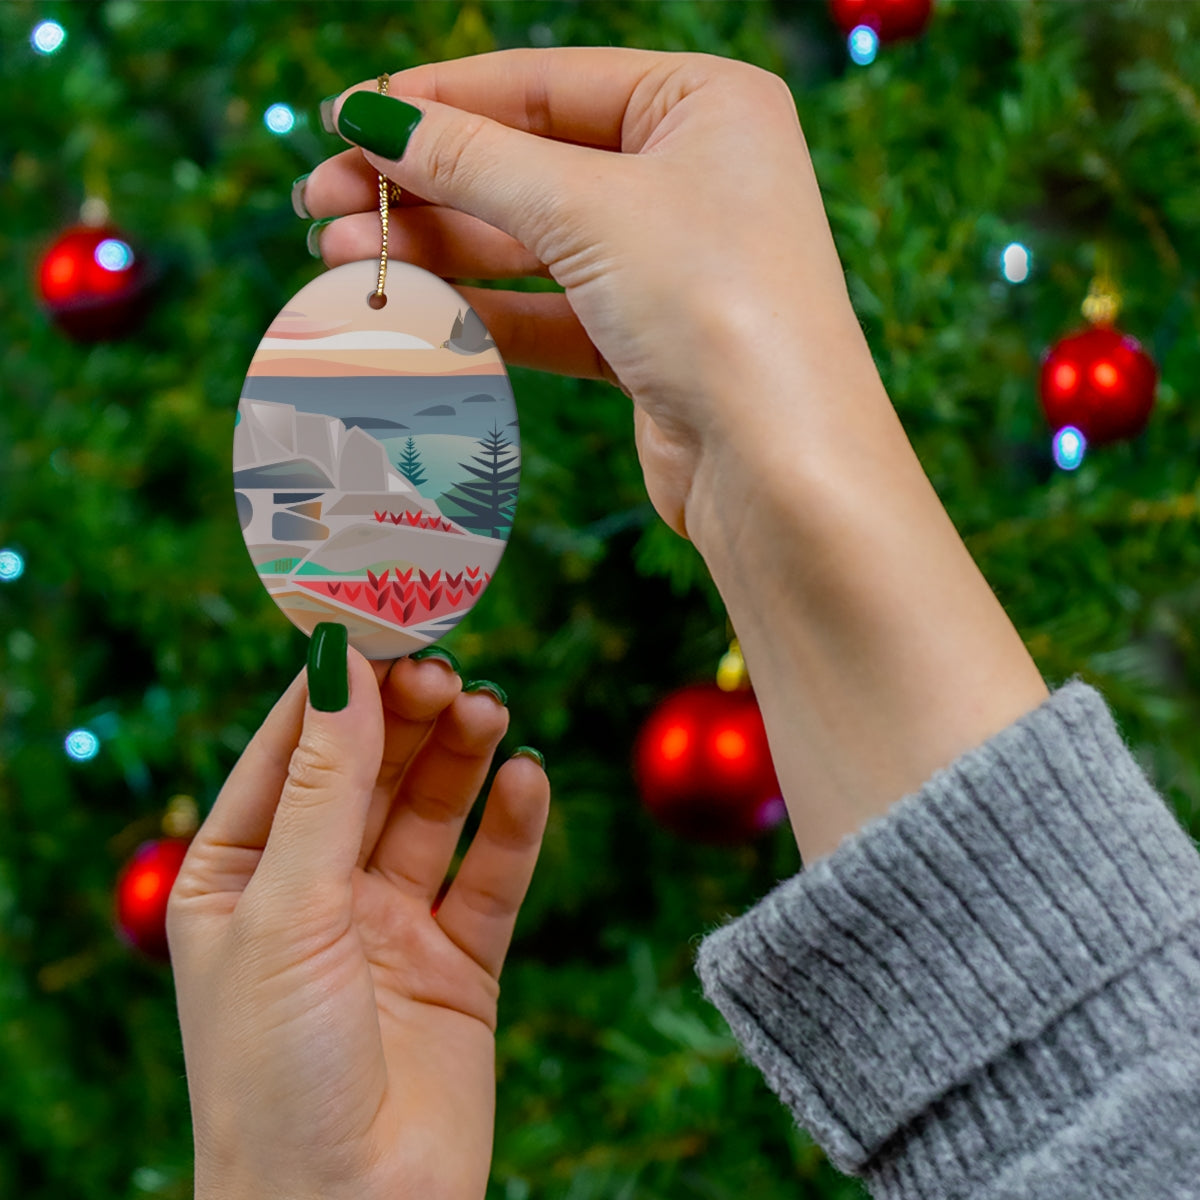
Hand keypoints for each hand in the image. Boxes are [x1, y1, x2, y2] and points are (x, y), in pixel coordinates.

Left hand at [167, 648, 548, 1199]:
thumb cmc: (274, 1074)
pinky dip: (512, 826)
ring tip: (490, 713)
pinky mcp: (459, 963)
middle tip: (449, 672)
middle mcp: (314, 892)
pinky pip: (490, 878)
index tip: (384, 621)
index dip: (336, 686)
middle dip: (408, 717)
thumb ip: (323, 786)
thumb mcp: (285, 911)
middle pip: (370, 772)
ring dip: (462, 757)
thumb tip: (340, 664)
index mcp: (239, 875)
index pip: (290, 750)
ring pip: (433, 813)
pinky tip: (528, 779)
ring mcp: (389, 926)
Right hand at [300, 47, 870, 541]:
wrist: (778, 466)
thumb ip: (474, 160)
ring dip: (436, 250)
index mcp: (704, 104)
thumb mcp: (587, 209)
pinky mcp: (649, 341)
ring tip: (338, 256)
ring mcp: (671, 263)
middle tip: (320, 202)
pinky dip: (480, 310)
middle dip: (422, 184)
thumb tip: (374, 117)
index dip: (437, 100)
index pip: (544, 83)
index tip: (345, 118)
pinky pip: (549, 310)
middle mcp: (693, 175)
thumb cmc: (714, 305)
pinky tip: (409, 309)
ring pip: (531, 243)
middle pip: (528, 164)